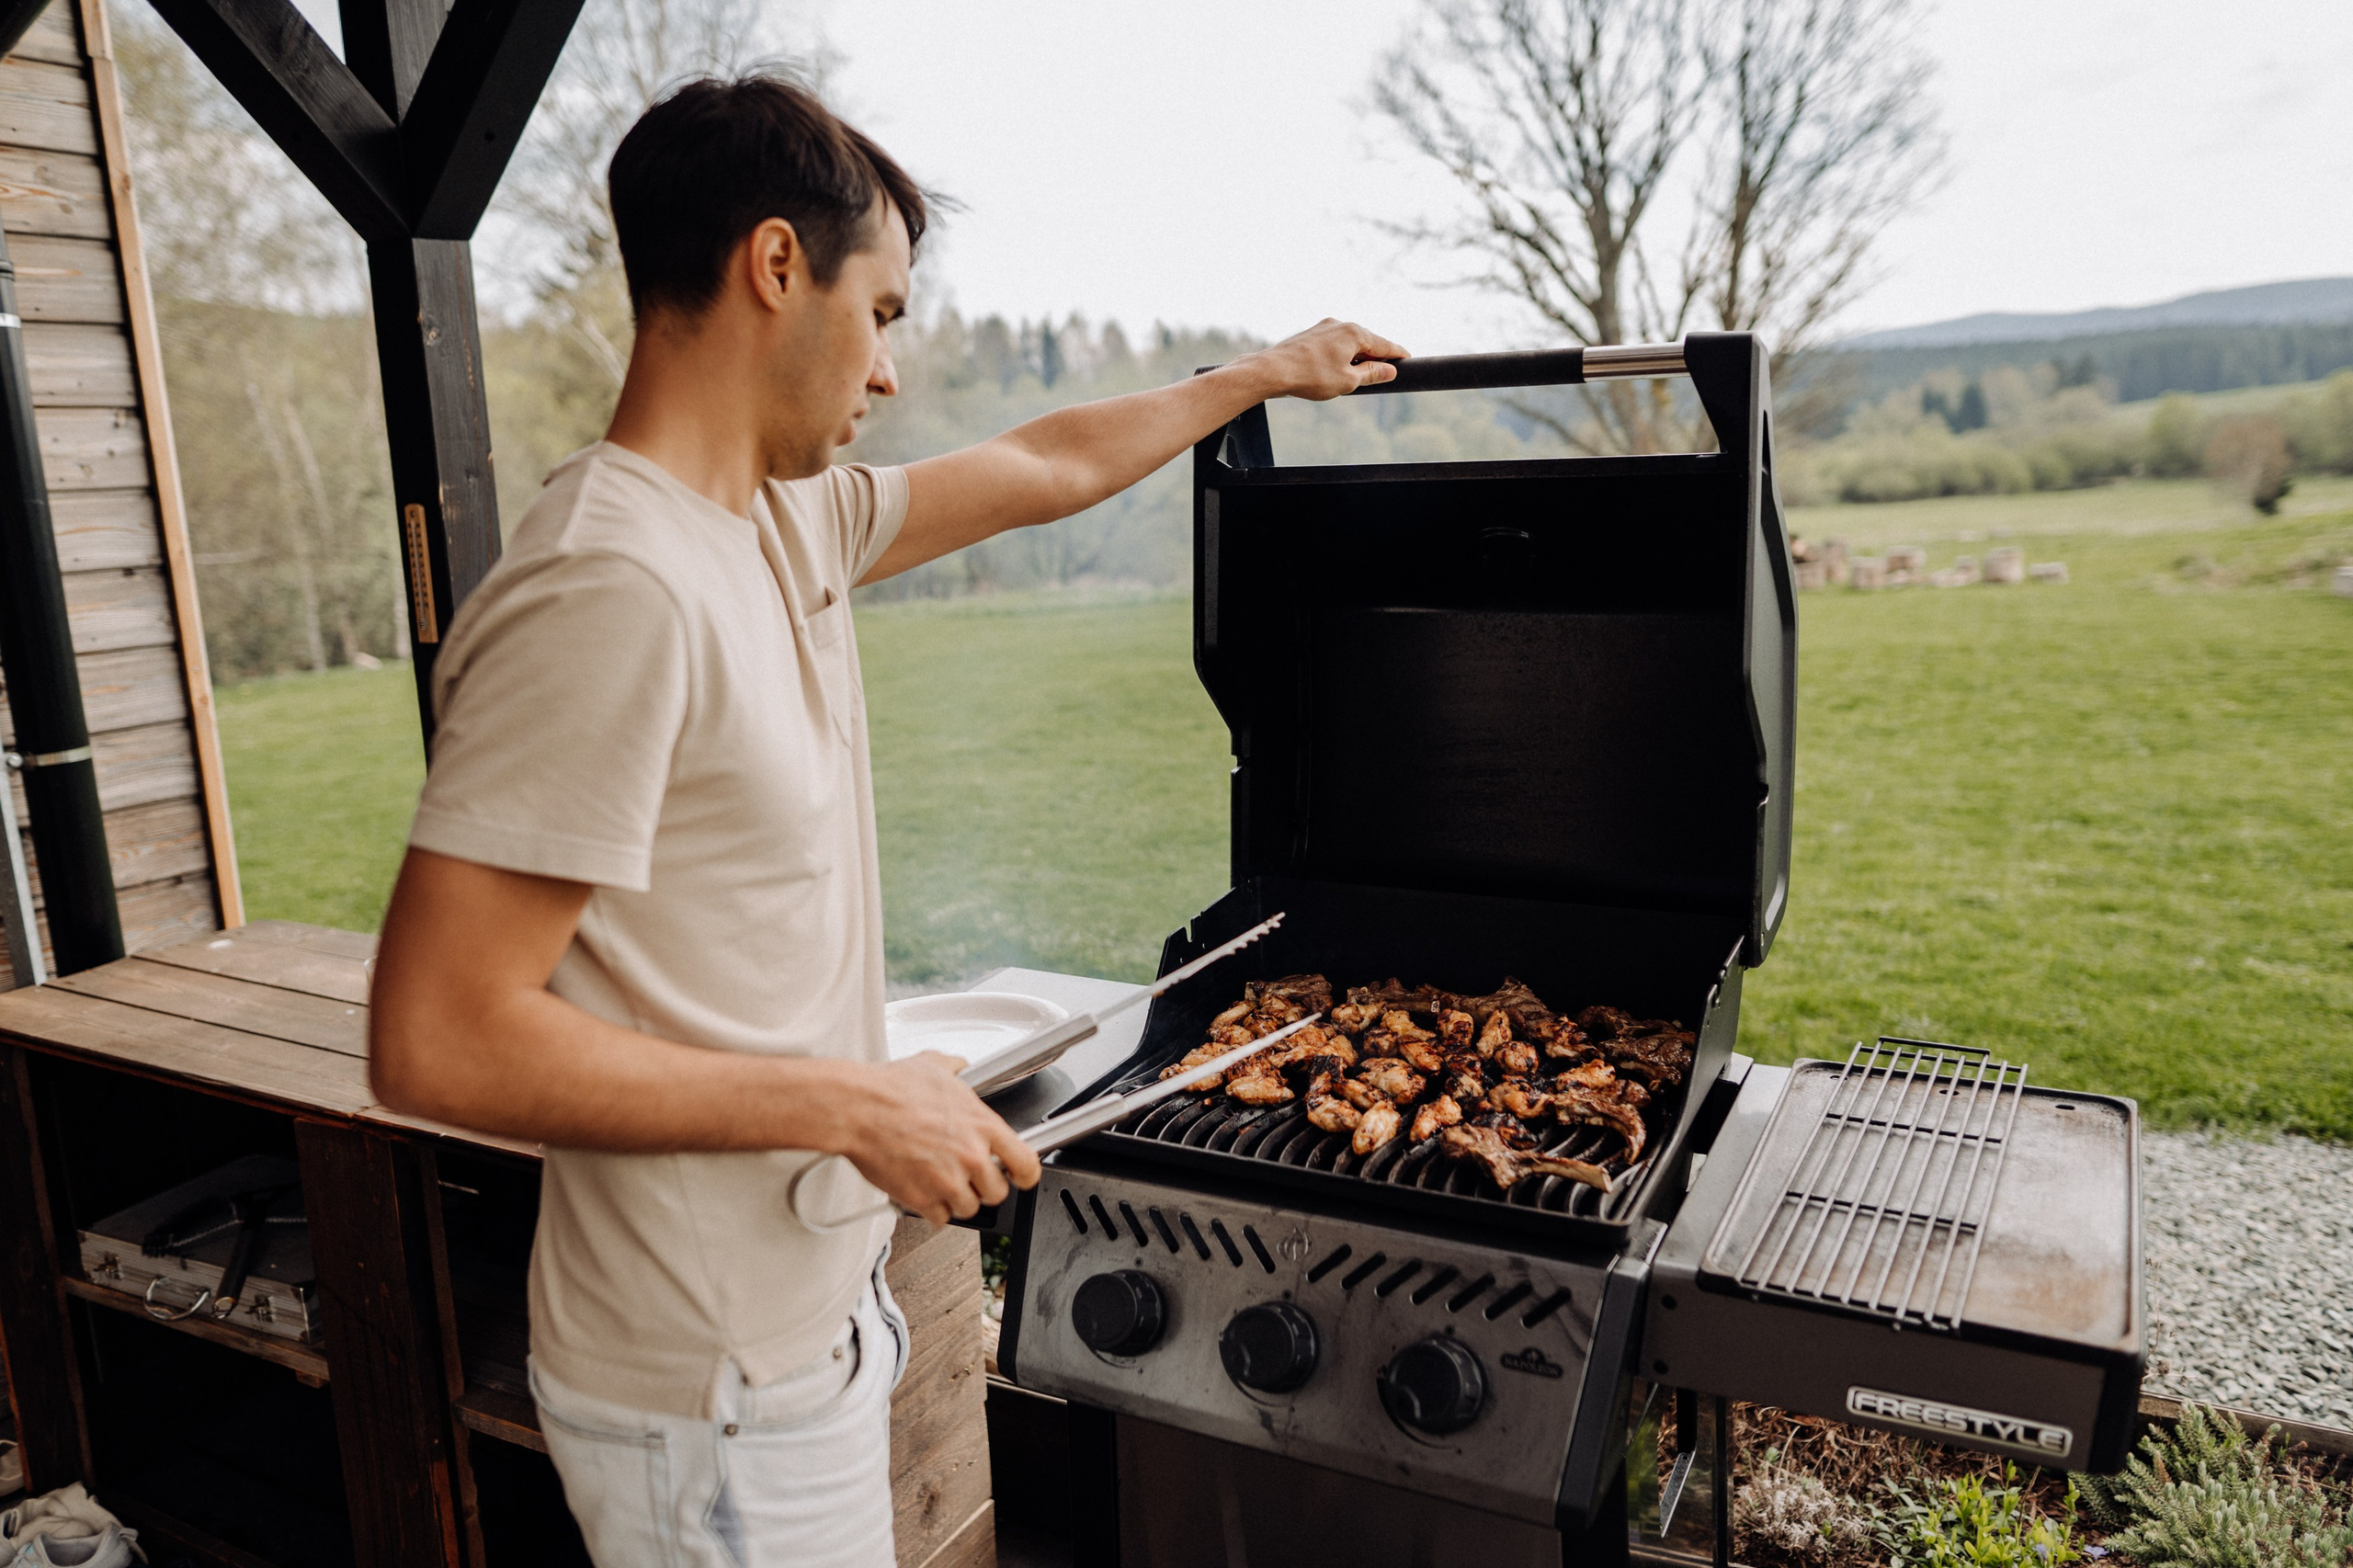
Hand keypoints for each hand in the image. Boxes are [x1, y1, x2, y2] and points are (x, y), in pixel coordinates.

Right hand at [836, 1051, 1042, 1225]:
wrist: (859, 1110)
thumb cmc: (891, 1089)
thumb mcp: (934, 1066)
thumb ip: (955, 1068)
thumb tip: (959, 1065)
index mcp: (983, 1125)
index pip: (1026, 1163)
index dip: (1025, 1174)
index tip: (1019, 1176)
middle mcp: (972, 1157)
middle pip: (997, 1192)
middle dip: (983, 1186)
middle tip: (966, 1174)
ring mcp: (948, 1182)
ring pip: (969, 1208)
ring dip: (957, 1199)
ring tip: (940, 1181)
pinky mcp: (923, 1200)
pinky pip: (940, 1218)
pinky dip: (932, 1209)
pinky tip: (923, 1190)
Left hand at [1233, 318, 1408, 401]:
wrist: (1273, 371)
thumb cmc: (1311, 376)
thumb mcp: (1348, 381)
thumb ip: (1372, 374)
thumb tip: (1390, 370)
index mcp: (1355, 333)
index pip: (1385, 345)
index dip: (1398, 354)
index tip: (1410, 359)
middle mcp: (1340, 325)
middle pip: (1367, 342)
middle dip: (1376, 356)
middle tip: (1385, 372)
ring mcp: (1323, 328)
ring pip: (1348, 343)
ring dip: (1356, 357)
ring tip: (1355, 376)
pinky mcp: (1310, 335)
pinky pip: (1333, 344)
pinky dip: (1340, 355)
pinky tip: (1334, 370)